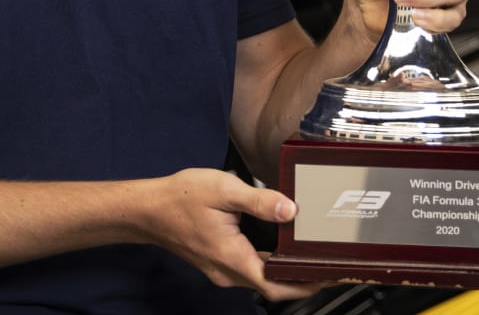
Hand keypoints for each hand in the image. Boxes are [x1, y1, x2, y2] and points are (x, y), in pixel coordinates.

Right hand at [145, 168, 319, 301]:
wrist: (149, 209)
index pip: (276, 284)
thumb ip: (259, 200)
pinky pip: (250, 271)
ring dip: (286, 274)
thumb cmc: (180, 198)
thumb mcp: (223, 190)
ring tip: (311, 258)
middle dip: (302, 280)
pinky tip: (279, 251)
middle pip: (272, 287)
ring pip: (261, 280)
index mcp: (233, 257)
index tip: (329, 276)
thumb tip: (290, 210)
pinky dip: (269, 266)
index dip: (306, 284)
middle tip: (329, 266)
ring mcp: (221, 270)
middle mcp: (228, 272)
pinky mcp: (217, 263)